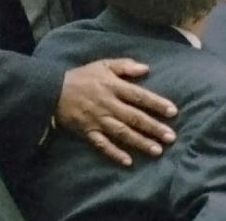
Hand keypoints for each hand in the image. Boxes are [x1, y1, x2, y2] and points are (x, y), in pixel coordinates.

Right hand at [54, 58, 176, 166]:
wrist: (53, 91)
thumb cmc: (83, 76)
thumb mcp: (103, 64)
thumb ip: (125, 66)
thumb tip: (146, 68)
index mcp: (113, 87)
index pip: (139, 96)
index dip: (157, 104)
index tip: (173, 112)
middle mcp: (108, 105)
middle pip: (134, 117)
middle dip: (153, 127)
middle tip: (171, 137)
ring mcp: (98, 120)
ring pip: (122, 133)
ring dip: (140, 142)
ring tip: (157, 150)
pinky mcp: (88, 133)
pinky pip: (102, 145)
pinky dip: (114, 154)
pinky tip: (128, 162)